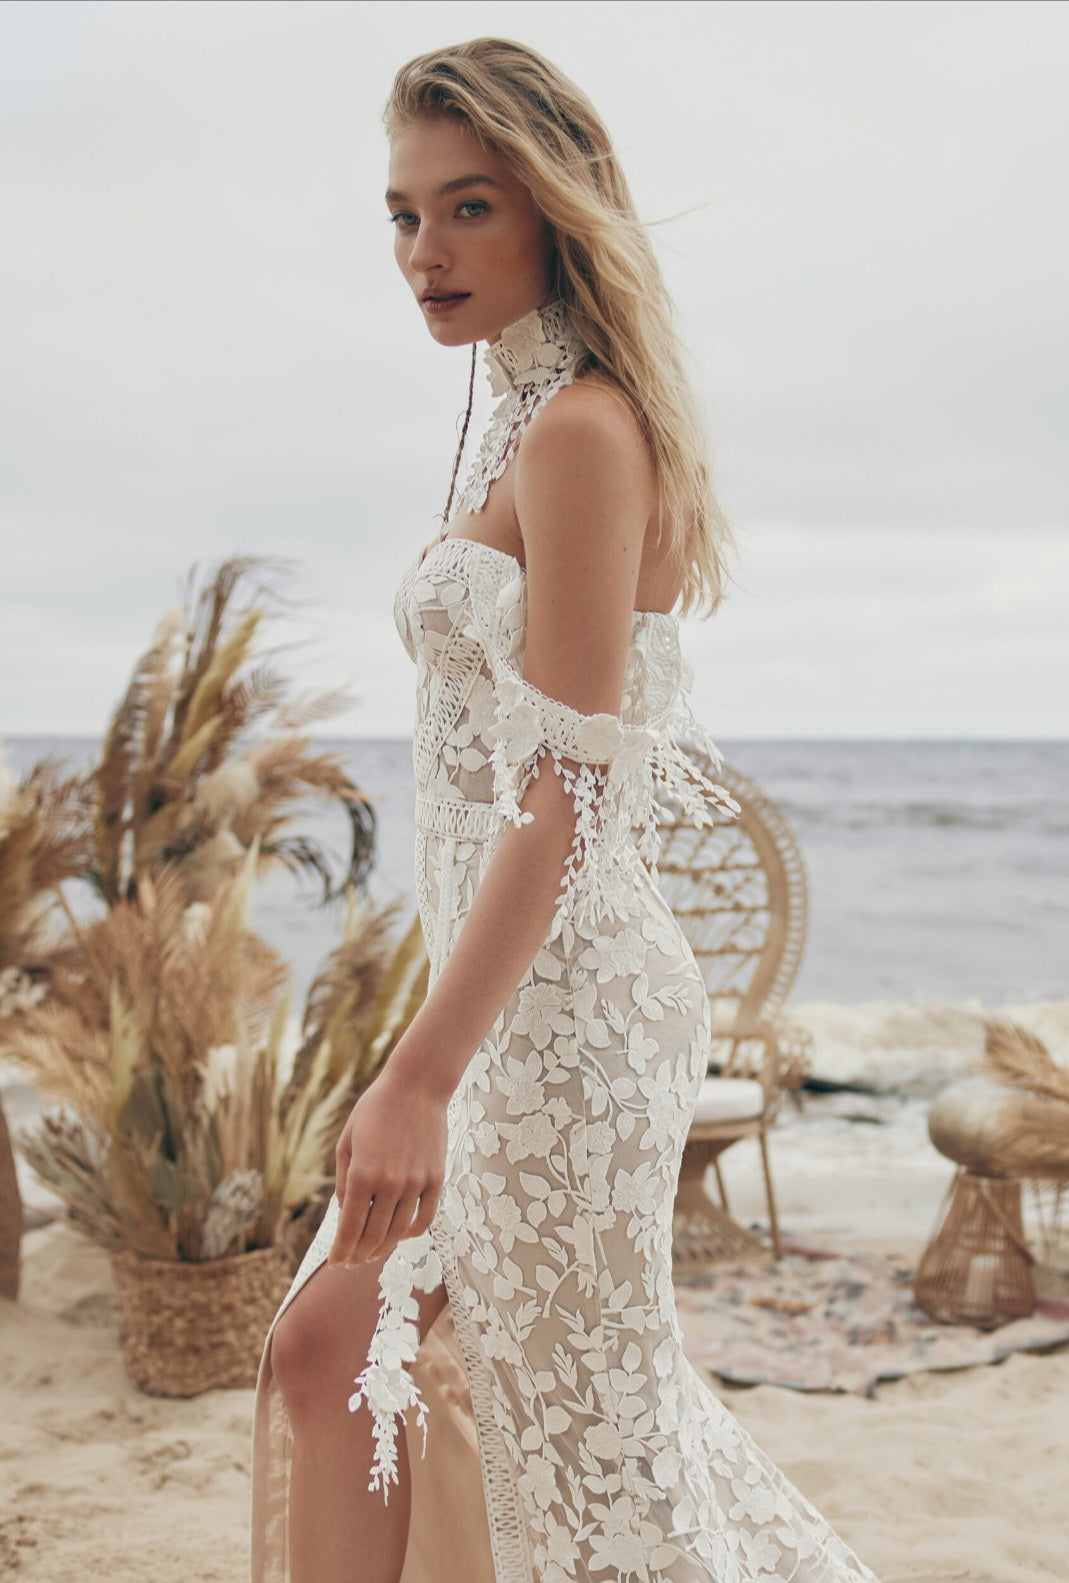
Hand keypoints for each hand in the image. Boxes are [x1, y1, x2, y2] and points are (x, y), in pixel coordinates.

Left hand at [327, 1070, 447, 1267]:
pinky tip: (399, 1234)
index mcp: (363, 1174)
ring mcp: (416, 1183)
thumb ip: (344, 1181)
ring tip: (371, 1253)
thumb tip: (346, 1214)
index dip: (340, 1250)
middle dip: (358, 1255)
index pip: (349, 1228)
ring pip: (398, 1232)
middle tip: (350, 1262)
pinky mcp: (436, 1180)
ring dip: (382, 1248)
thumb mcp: (347, 1141)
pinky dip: (410, 1232)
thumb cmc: (375, 1110)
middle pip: (373, 1236)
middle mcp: (390, 1184)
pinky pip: (424, 1219)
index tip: (334, 1262)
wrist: (417, 1087)